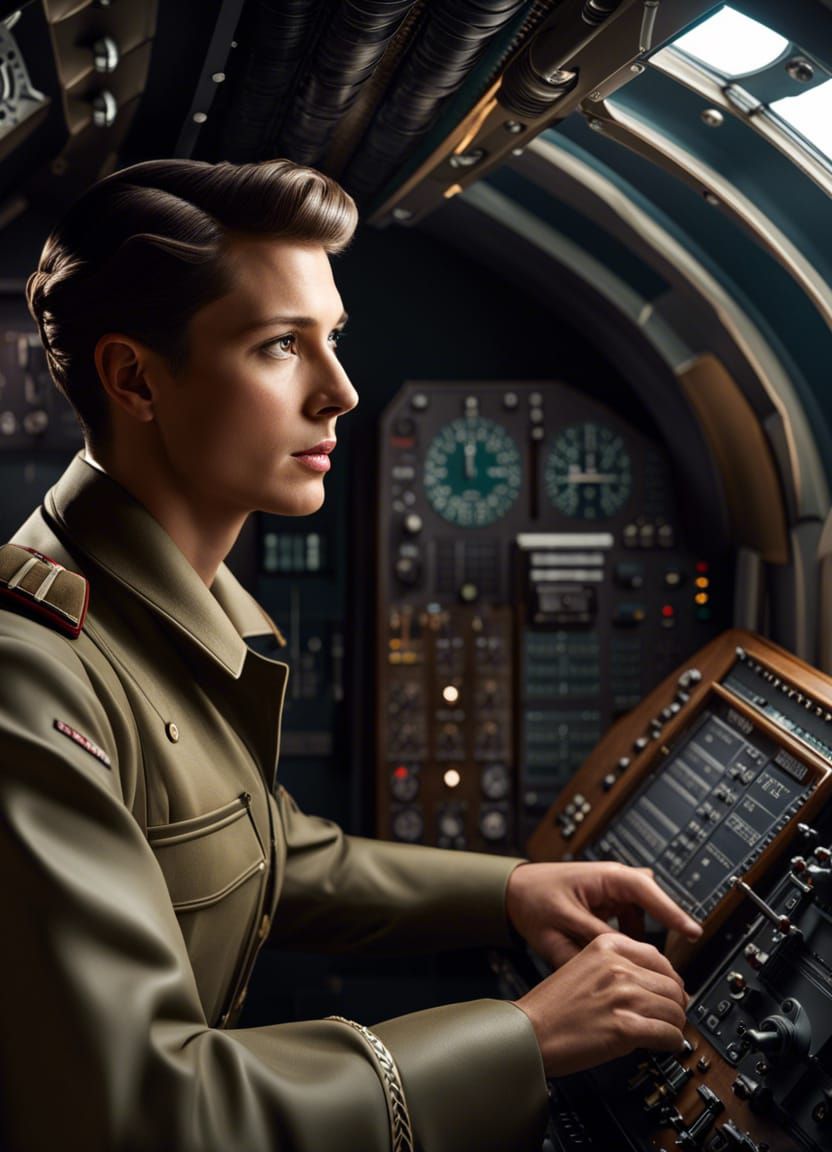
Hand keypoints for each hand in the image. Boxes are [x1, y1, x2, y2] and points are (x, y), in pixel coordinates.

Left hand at [506, 861, 701, 967]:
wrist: (512, 892)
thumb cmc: (533, 899)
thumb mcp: (562, 924)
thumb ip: (593, 942)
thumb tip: (621, 962)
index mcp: (606, 877)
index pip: (649, 891)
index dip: (673, 913)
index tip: (694, 932)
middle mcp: (614, 882)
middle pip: (653, 903)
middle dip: (663, 929)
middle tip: (670, 962)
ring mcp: (611, 893)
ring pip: (642, 916)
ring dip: (644, 939)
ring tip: (645, 967)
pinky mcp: (607, 905)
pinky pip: (630, 923)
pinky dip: (631, 941)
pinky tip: (624, 960)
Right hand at [514, 932, 687, 1076]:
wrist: (530, 1031)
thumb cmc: (553, 1006)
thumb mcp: (584, 966)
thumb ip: (618, 967)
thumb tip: (656, 984)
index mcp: (606, 946)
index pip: (659, 958)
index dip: (670, 979)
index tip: (670, 991)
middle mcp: (618, 967)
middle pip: (672, 985)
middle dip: (675, 1004)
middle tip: (671, 1017)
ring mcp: (623, 996)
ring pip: (674, 1010)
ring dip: (675, 1025)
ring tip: (666, 1032)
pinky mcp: (626, 1027)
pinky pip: (668, 1034)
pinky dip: (671, 1042)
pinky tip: (663, 1045)